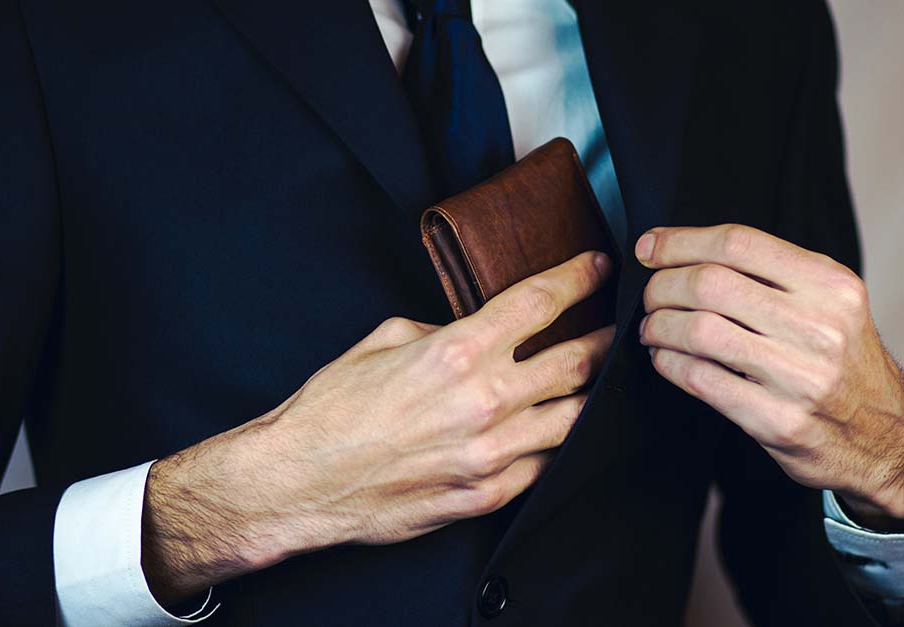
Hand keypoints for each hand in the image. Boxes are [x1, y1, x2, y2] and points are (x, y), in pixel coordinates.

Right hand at [141, 251, 614, 604]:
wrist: (299, 480)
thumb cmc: (332, 408)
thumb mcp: (383, 341)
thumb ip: (442, 333)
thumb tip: (473, 333)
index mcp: (456, 353)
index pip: (538, 303)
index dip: (577, 279)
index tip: (597, 268)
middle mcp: (483, 402)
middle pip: (575, 361)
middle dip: (605, 338)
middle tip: (617, 328)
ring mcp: (490, 454)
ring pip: (573, 418)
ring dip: (592, 394)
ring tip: (600, 381)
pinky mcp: (485, 495)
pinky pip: (543, 465)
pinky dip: (556, 443)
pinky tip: (559, 430)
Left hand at [636, 224, 903, 529]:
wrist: (884, 438)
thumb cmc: (841, 364)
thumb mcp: (827, 305)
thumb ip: (769, 275)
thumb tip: (680, 250)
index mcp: (831, 285)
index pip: (738, 243)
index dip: (679, 242)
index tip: (648, 248)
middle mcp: (820, 327)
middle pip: (710, 284)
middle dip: (661, 287)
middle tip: (649, 298)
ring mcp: (801, 377)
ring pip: (699, 330)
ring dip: (659, 326)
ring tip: (652, 329)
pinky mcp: (778, 420)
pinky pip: (700, 380)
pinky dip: (668, 364)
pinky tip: (664, 359)